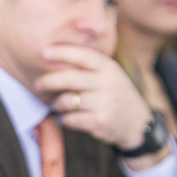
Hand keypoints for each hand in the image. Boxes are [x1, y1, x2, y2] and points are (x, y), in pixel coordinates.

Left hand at [33, 44, 153, 149]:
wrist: (138, 124)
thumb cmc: (117, 95)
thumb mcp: (112, 75)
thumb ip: (90, 67)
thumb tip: (55, 58)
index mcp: (109, 68)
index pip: (83, 56)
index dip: (63, 52)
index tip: (45, 52)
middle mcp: (107, 83)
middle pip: (69, 78)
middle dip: (48, 81)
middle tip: (38, 84)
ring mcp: (104, 103)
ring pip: (66, 100)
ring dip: (58, 104)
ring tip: (60, 105)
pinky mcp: (99, 122)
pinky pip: (70, 119)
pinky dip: (64, 119)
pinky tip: (67, 118)